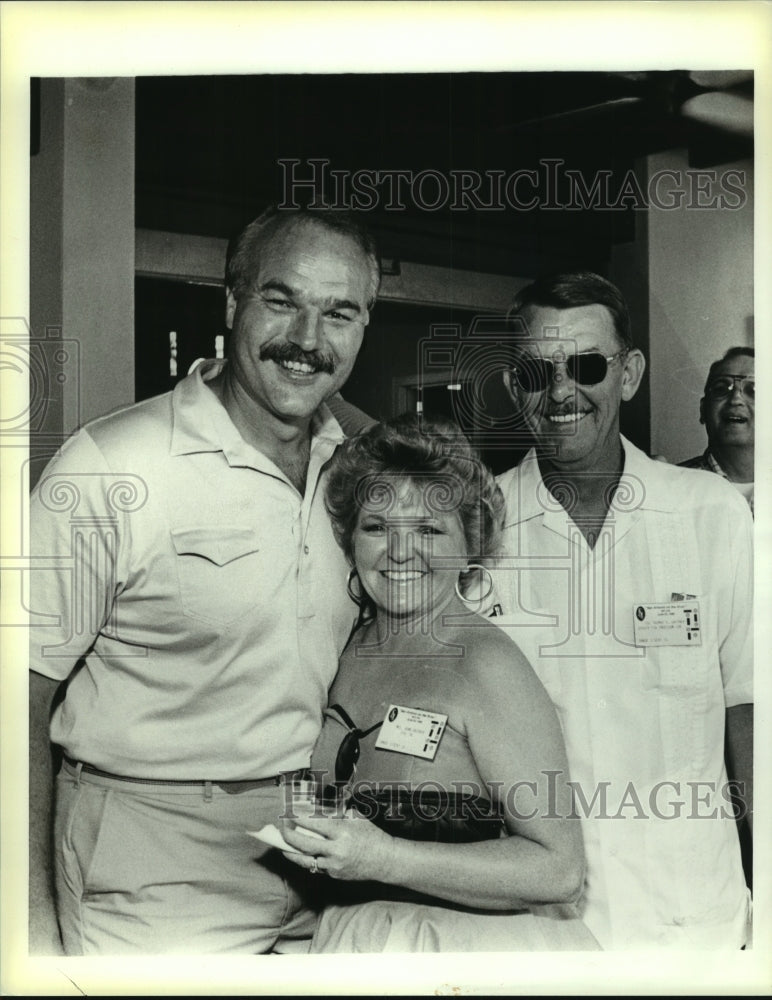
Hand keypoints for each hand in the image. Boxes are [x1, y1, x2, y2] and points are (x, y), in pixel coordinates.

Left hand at [279, 808, 394, 882]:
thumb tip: (315, 808)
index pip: (314, 824)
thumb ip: (335, 813)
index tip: (290, 813)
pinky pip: (315, 867)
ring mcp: (334, 865)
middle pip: (304, 843)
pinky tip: (298, 854)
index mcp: (342, 832)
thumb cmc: (371, 835)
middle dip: (288, 835)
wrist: (384, 860)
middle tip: (282, 827)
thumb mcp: (355, 817)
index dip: (298, 818)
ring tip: (282, 844)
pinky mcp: (334, 875)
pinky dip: (305, 860)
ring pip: (305, 859)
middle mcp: (336, 849)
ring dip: (291, 851)